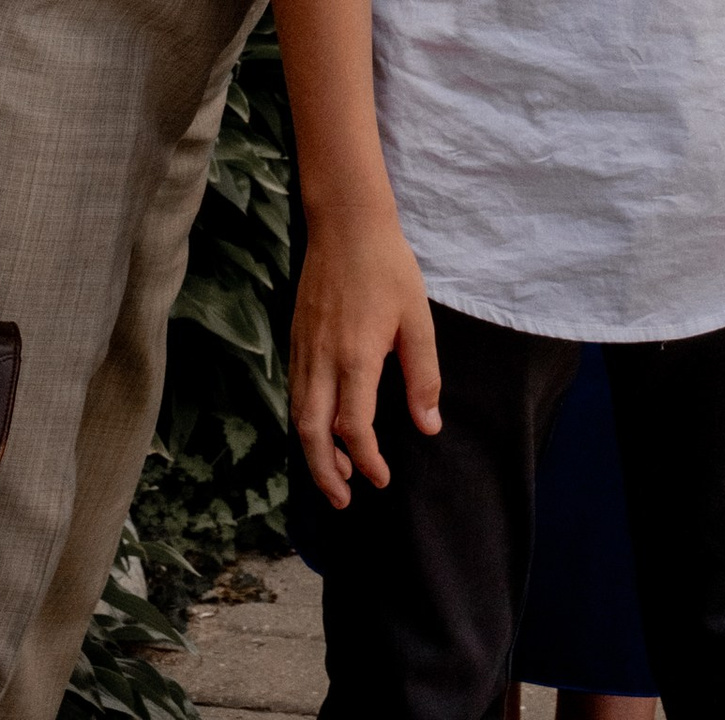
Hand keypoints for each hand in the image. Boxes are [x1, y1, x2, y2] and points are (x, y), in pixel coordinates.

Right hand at [291, 207, 441, 503]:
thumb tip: (429, 427)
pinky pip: (295, 392)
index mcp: (356, 358)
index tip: (381, 479)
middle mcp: (322, 360)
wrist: (345, 224)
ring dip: (313, 452)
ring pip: (298, 415)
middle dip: (325, 474)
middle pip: (312, 433)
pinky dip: (305, 422)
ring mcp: (304, 349)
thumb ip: (423, 376)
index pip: (353, 428)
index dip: (366, 460)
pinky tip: (323, 427)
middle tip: (343, 500)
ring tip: (336, 474)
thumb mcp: (417, 320)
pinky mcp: (296, 338)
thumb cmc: (388, 268)